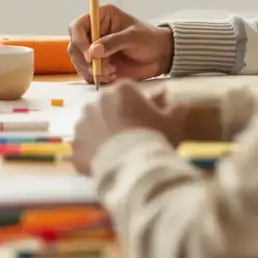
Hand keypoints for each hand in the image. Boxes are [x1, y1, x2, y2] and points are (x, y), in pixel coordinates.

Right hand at [67, 4, 173, 85]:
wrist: (160, 56)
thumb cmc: (149, 39)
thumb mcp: (133, 37)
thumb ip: (113, 42)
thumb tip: (92, 51)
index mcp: (101, 17)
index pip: (77, 26)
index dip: (78, 41)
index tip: (89, 55)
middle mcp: (94, 32)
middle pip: (74, 46)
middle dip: (85, 60)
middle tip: (101, 68)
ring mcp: (94, 48)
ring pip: (79, 61)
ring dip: (91, 70)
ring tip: (111, 72)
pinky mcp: (98, 63)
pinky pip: (86, 72)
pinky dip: (95, 77)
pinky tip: (111, 76)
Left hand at [71, 82, 187, 174]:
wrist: (132, 167)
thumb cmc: (154, 138)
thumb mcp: (172, 122)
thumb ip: (176, 109)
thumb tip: (182, 103)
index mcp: (121, 90)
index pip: (129, 92)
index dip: (139, 107)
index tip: (147, 121)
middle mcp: (96, 101)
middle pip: (109, 108)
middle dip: (118, 119)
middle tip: (133, 138)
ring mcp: (82, 124)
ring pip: (94, 127)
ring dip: (103, 136)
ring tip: (119, 153)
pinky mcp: (75, 146)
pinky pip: (84, 148)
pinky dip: (92, 155)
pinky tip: (106, 165)